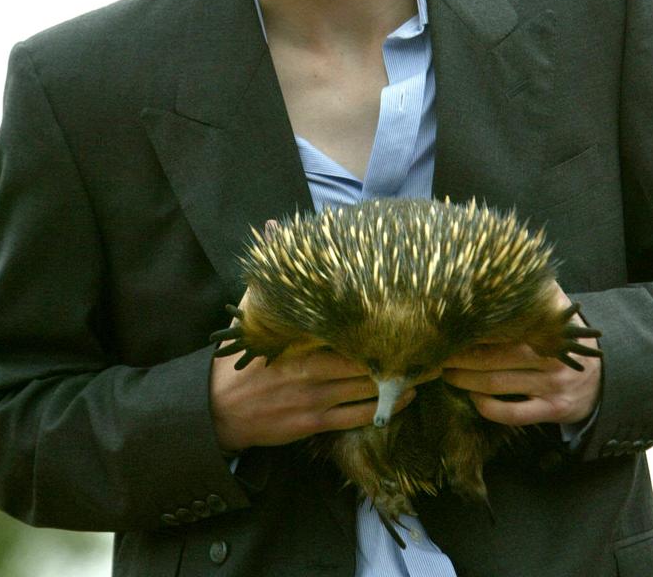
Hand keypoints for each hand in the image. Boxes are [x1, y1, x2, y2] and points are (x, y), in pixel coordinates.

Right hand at [210, 291, 414, 452]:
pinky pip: (356, 417)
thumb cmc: (240, 361)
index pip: (348, 330)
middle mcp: (313, 369)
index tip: (409, 318)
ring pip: (367, 390)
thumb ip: (269, 281)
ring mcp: (316, 398)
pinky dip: (383, 410)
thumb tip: (271, 230)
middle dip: (401, 356)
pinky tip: (404, 401)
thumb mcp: (250, 317)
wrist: (218, 410)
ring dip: (400, 383)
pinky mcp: (314, 422)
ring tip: (428, 373)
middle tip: (434, 349)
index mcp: (301, 342)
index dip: (380, 326)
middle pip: (367, 360)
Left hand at [442, 284, 601, 426]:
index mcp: (547, 330)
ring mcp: (550, 387)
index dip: (472, 330)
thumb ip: (541, 290)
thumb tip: (518, 262)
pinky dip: (488, 408)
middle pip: (494, 358)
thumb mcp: (561, 310)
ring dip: (467, 382)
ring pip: (498, 386)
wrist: (607, 378)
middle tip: (437, 354)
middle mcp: (548, 358)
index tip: (448, 328)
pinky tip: (474, 399)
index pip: (502, 329)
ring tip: (447, 375)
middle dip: (460, 358)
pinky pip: (513, 414)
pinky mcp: (552, 411)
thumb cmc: (569, 338)